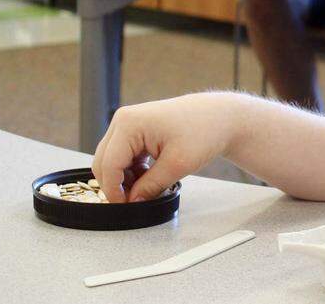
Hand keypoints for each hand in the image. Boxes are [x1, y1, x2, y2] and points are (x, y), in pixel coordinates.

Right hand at [92, 92, 240, 202]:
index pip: (109, 165)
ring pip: (112, 160)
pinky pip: (123, 155)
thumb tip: (133, 202)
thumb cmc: (204, 130)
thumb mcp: (177, 165)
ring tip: (149, 187)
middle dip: (116, 185)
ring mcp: (129, 123)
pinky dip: (132, 170)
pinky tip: (150, 177)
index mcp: (129, 123)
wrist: (221, 117)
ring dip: (125, 178)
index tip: (126, 207)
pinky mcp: (136, 130)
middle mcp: (124, 120)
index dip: (114, 191)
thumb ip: (150, 186)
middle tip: (135, 202)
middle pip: (104, 162)